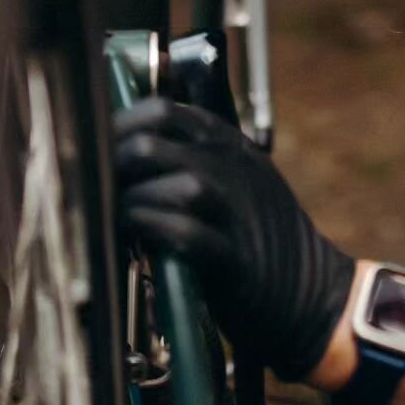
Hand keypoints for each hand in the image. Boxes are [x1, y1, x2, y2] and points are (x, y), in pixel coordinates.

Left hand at [115, 97, 355, 380]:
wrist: (311, 292)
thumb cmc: (258, 235)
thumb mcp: (237, 179)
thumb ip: (193, 156)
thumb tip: (123, 148)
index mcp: (230, 144)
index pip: (165, 111)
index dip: (121, 123)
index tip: (93, 144)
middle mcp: (234, 168)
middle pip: (160, 143)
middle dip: (115, 162)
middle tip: (93, 185)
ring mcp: (238, 211)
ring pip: (179, 184)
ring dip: (134, 198)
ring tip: (114, 213)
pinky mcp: (237, 259)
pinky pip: (189, 234)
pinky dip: (155, 230)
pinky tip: (136, 233)